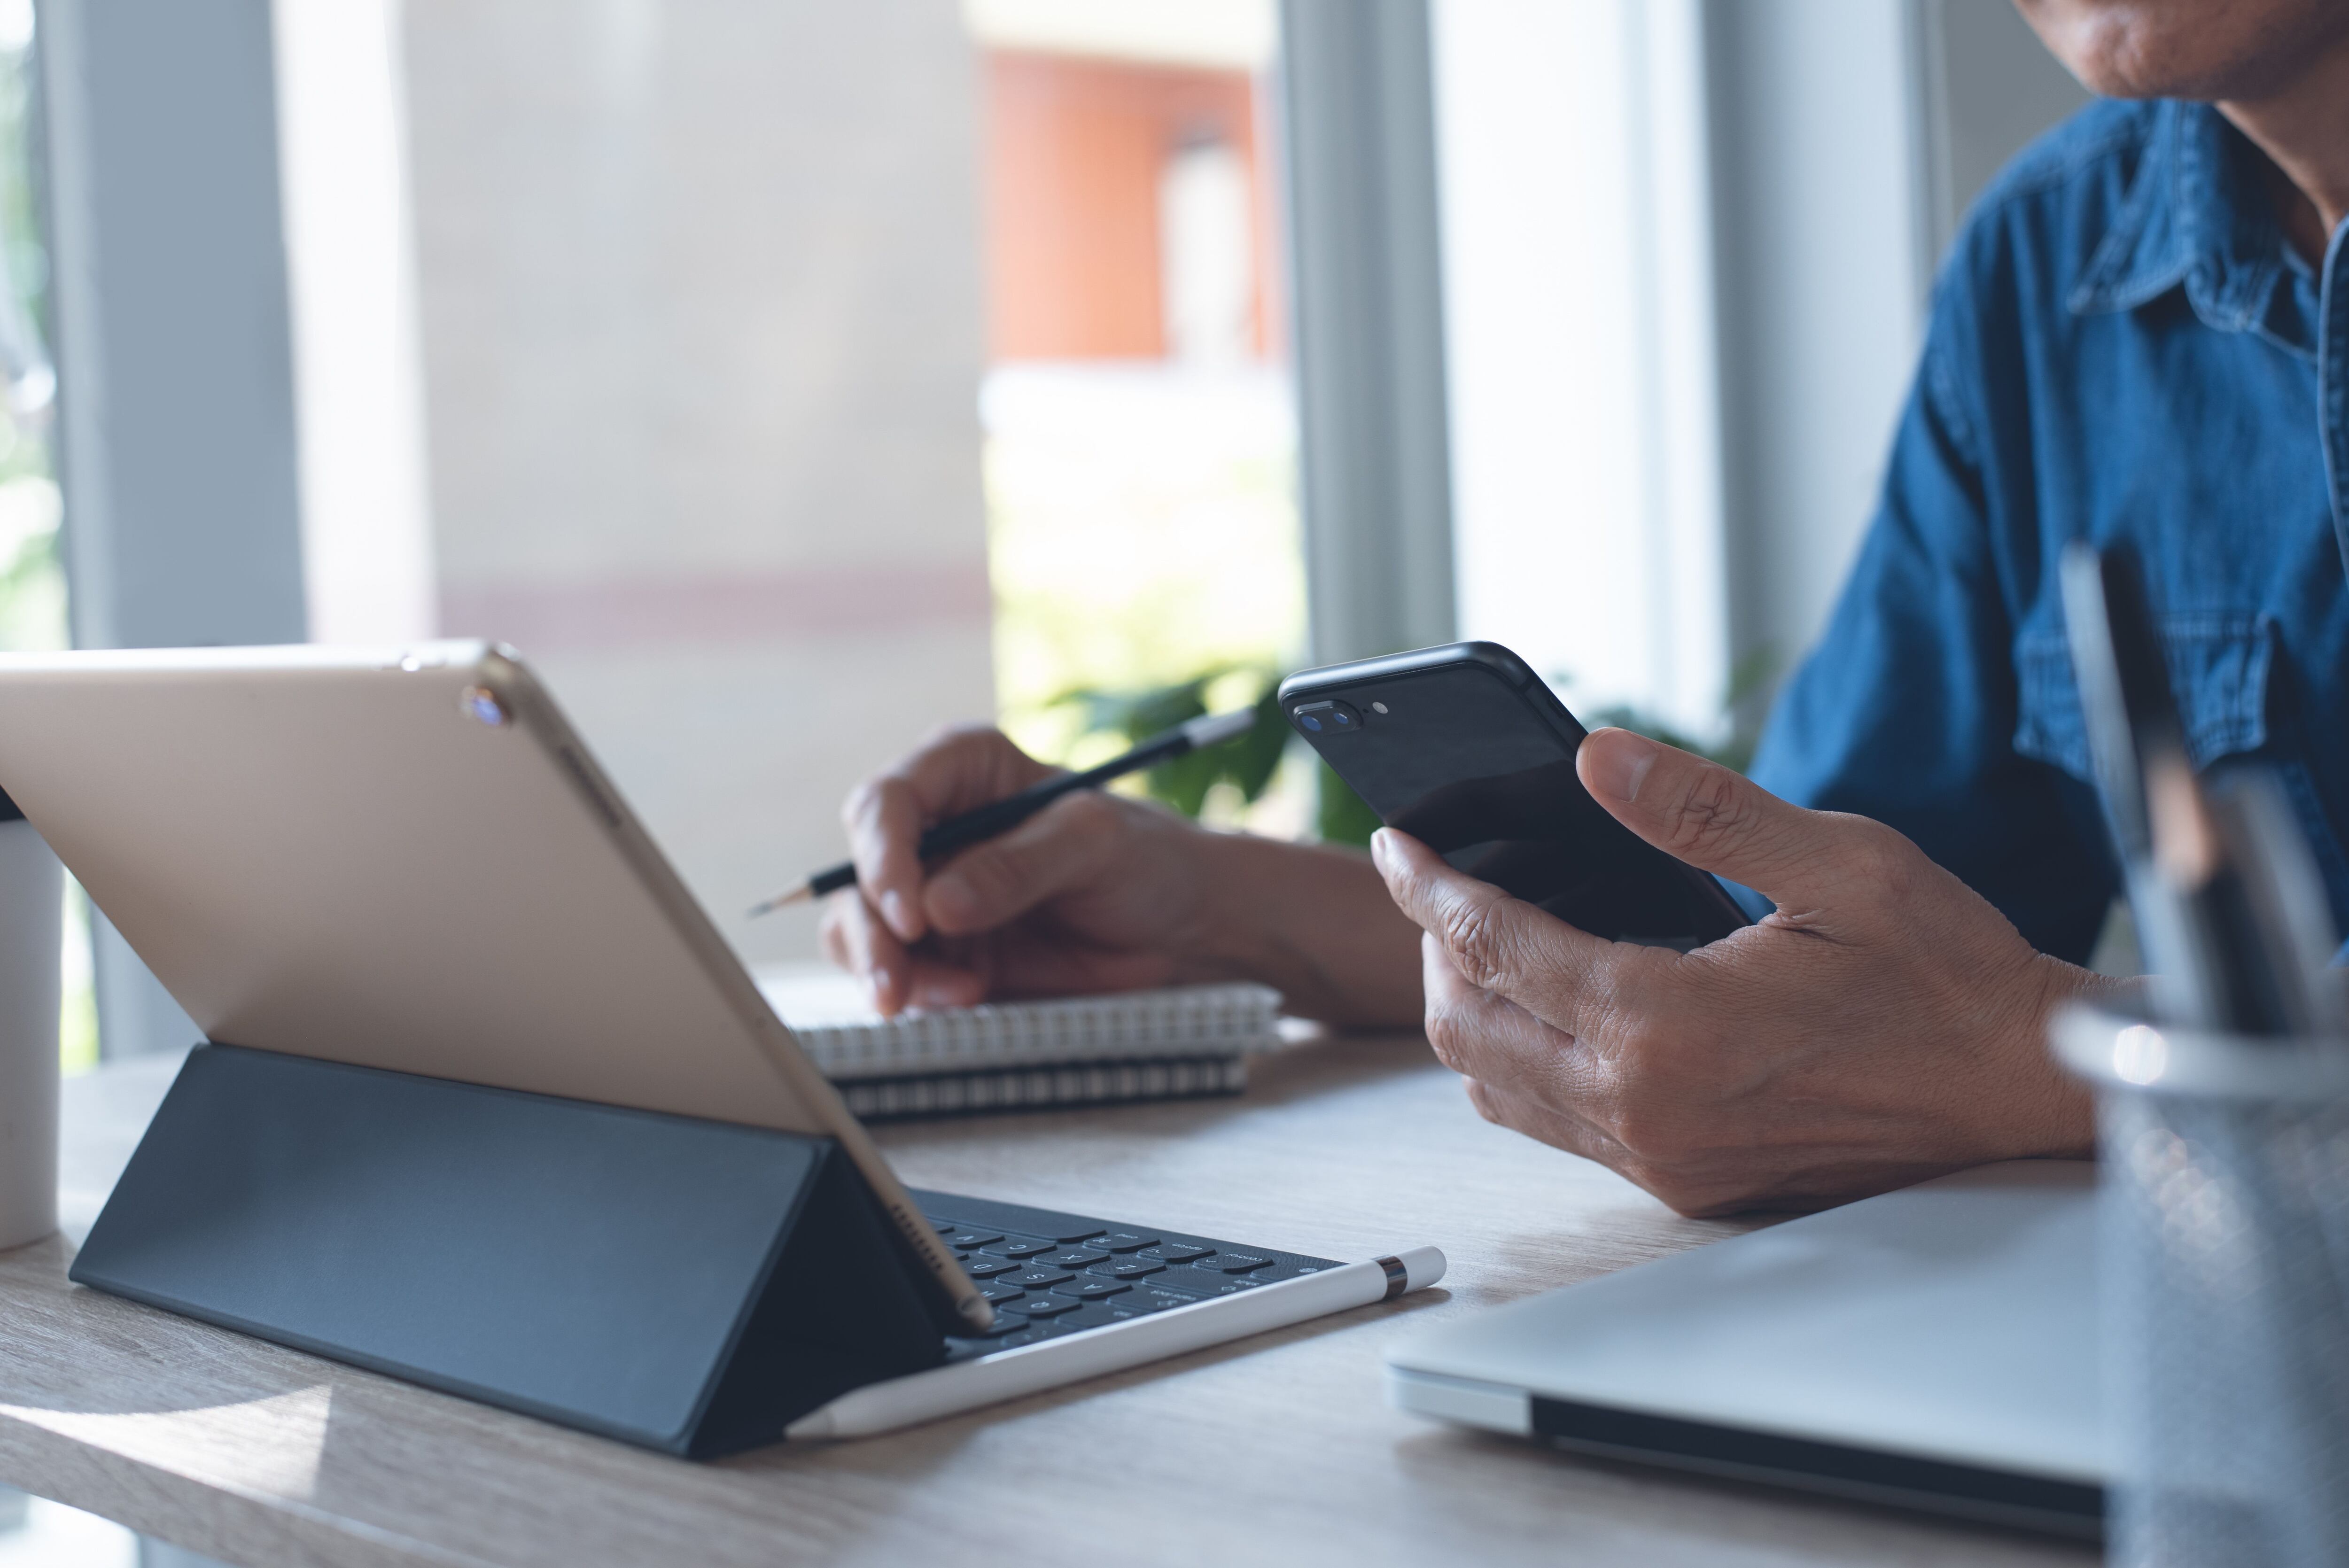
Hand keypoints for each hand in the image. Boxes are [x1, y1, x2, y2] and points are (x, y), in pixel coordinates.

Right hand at [820, 725, 1422, 1022]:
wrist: (1183, 927)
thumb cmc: (1148, 860)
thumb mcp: (1096, 845)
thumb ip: (1019, 866)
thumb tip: (939, 903)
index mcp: (965, 771)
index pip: (889, 801)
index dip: (882, 854)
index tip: (908, 912)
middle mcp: (935, 828)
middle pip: (859, 870)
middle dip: (871, 928)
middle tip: (896, 981)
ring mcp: (931, 893)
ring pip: (861, 928)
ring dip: (888, 968)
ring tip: (957, 994)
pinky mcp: (942, 951)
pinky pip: (899, 973)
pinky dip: (918, 992)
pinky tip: (969, 997)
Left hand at [1371, 727, 2107, 1215]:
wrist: (2021, 1089)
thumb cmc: (1946, 974)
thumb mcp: (1837, 861)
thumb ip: (1701, 810)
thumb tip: (1595, 756)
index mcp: (1668, 1026)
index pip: (1497, 946)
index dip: (1430, 888)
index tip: (1395, 844)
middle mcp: (1646, 1109)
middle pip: (1467, 1031)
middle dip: (1431, 951)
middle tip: (1434, 887)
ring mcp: (1662, 1159)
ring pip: (1499, 1090)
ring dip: (1471, 1013)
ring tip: (1479, 940)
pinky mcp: (1686, 1184)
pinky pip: (1557, 1127)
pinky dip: (1523, 1063)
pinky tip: (1549, 1008)